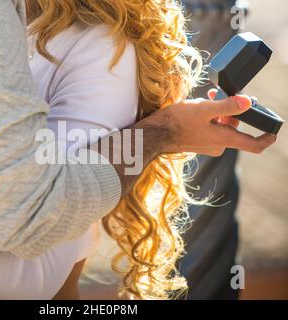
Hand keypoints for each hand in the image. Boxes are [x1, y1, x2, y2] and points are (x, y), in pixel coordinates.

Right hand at [146, 90, 276, 156]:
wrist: (154, 135)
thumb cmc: (176, 123)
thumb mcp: (203, 110)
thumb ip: (227, 106)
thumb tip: (248, 102)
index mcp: (224, 139)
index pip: (255, 145)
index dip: (267, 137)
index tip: (274, 130)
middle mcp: (218, 145)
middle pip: (235, 128)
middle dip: (232, 111)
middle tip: (222, 96)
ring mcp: (207, 145)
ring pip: (221, 126)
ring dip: (218, 112)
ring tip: (204, 99)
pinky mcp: (197, 142)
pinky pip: (210, 129)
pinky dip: (209, 118)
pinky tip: (197, 108)